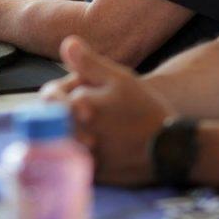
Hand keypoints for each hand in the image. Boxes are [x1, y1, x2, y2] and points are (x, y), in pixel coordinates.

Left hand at [58, 36, 174, 185]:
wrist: (170, 148)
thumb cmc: (145, 109)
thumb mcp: (120, 78)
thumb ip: (89, 62)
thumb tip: (66, 43)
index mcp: (80, 106)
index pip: (48, 96)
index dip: (58, 91)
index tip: (70, 92)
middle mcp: (77, 133)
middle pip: (50, 119)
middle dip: (59, 111)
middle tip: (79, 109)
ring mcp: (83, 156)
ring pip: (59, 140)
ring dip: (65, 132)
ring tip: (86, 127)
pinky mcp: (92, 174)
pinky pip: (72, 162)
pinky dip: (77, 153)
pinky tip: (95, 145)